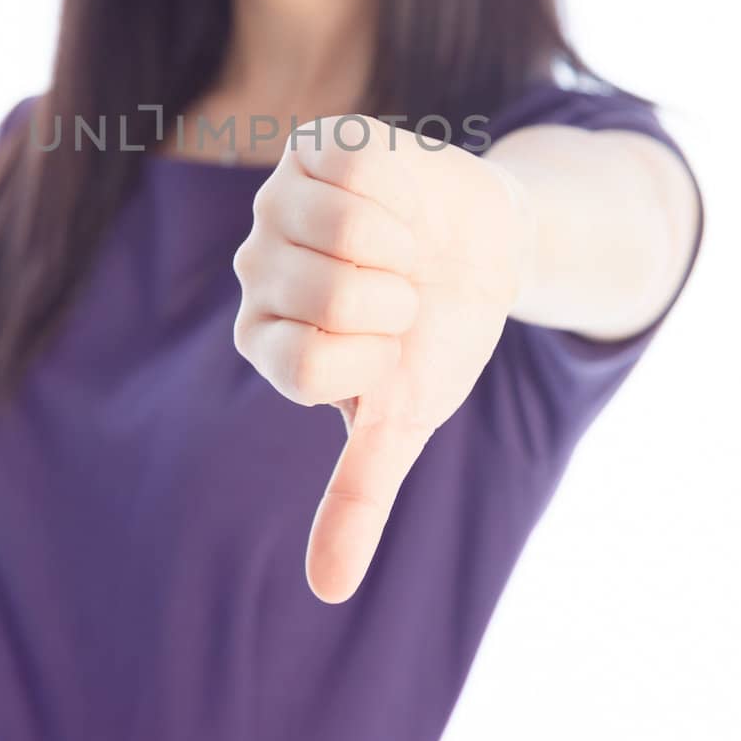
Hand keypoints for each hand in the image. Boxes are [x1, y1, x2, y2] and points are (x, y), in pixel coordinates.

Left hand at [231, 115, 527, 603]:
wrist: (482, 253)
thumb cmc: (434, 340)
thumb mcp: (401, 419)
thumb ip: (359, 496)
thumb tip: (327, 592)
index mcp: (266, 343)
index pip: (308, 367)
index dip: (377, 360)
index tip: (392, 350)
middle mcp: (257, 271)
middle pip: (325, 297)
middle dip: (397, 304)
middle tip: (403, 296)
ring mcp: (279, 203)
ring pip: (337, 231)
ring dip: (400, 249)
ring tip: (404, 251)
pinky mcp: (316, 148)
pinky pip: (352, 171)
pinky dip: (401, 194)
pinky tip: (400, 204)